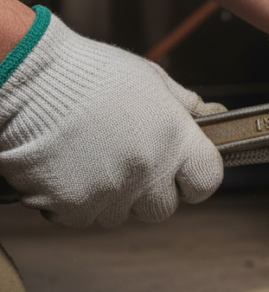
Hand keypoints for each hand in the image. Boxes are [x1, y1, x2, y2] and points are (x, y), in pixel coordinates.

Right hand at [0, 8, 224, 225]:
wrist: (28, 78)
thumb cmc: (90, 74)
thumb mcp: (152, 80)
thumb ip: (186, 106)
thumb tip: (215, 117)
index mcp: (176, 140)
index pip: (207, 181)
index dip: (196, 179)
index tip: (184, 172)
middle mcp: (148, 171)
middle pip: (162, 208)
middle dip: (150, 192)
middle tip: (128, 163)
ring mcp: (110, 191)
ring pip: (120, 215)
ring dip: (110, 197)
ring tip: (92, 160)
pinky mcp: (72, 205)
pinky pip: (81, 217)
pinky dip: (73, 201)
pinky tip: (66, 169)